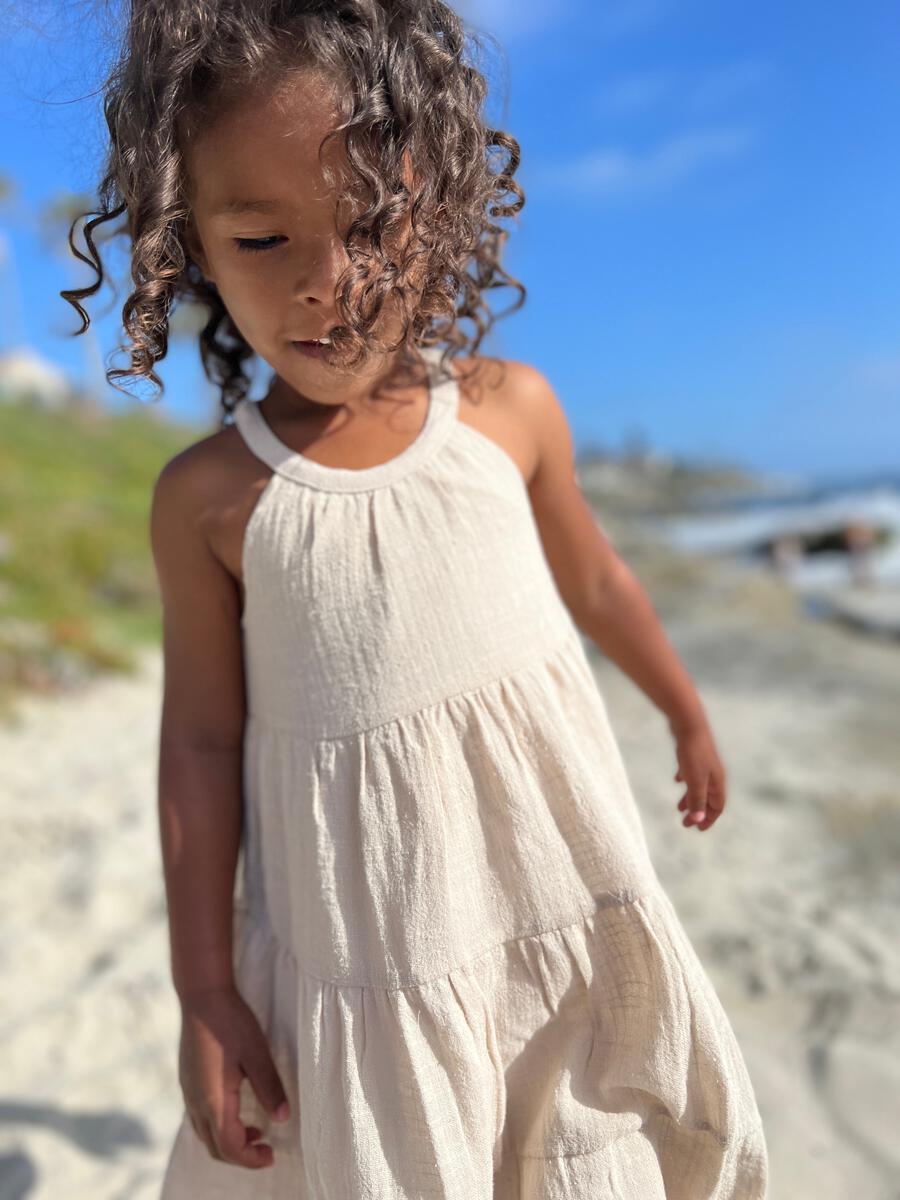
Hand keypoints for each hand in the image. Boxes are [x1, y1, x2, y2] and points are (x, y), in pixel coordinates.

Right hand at [177, 986, 290, 1168]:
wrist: (201, 996)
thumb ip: (270, 1088)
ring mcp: (188, 1092)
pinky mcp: (188, 1081)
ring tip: (256, 1130)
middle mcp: (196, 1102)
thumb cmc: (230, 1021)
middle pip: (215, 1147)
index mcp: (213, 1100)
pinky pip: (200, 1117)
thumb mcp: (257, 1053)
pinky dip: (219, 1126)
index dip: (251, 1159)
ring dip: (229, 1140)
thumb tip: (283, 1119)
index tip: (272, 1155)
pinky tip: (237, 1109)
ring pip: (205, 1134)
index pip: (229, 1147)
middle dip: (241, 1155)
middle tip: (267, 1148)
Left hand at [672, 721, 725, 831]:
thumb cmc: (693, 752)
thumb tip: (699, 819)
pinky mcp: (694, 754)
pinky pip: (691, 772)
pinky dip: (686, 780)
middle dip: (698, 811)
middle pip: (708, 798)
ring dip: (690, 798)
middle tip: (685, 823)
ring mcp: (704, 763)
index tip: (697, 829)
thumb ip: (697, 800)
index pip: (717, 806)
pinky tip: (678, 780)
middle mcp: (713, 773)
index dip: (709, 819)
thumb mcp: (694, 780)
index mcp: (717, 781)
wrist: (688, 723)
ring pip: (699, 786)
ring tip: (679, 808)